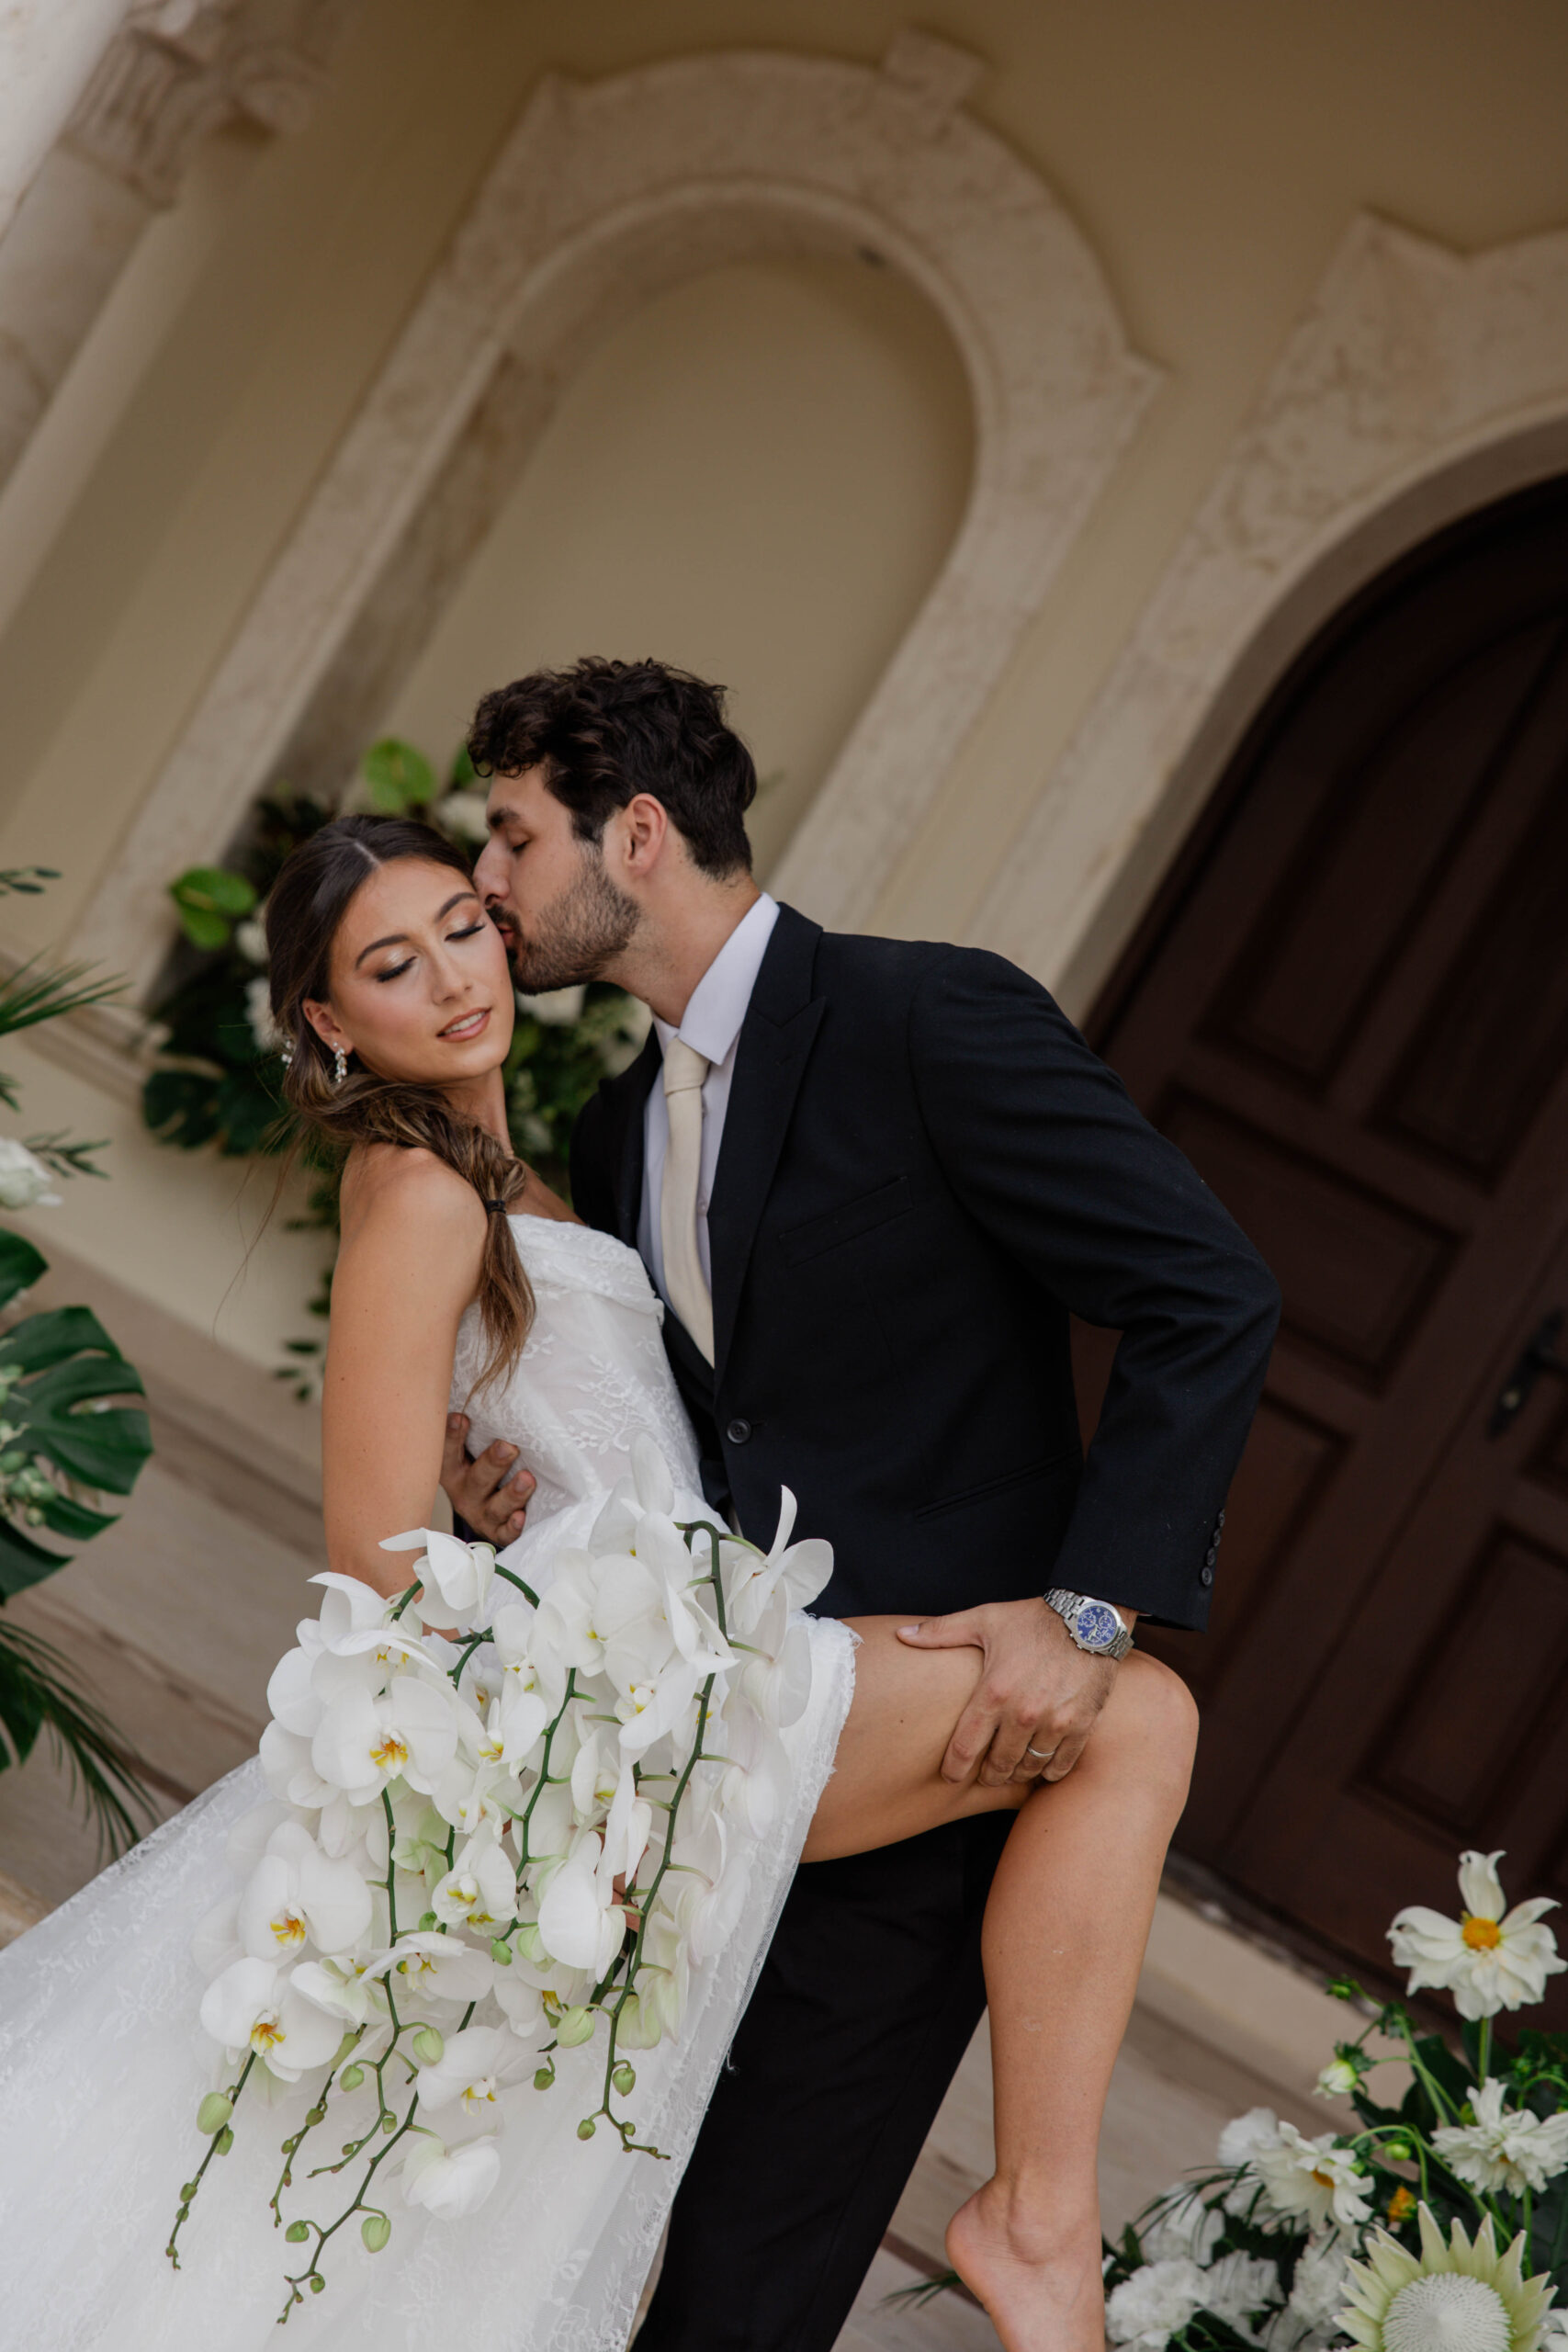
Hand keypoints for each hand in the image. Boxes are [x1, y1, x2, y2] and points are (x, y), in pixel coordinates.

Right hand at [440, 1413, 535, 1547]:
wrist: (485, 1511)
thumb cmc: (481, 1465)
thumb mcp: (471, 1445)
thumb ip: (477, 1421)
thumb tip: (489, 1373)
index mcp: (452, 1468)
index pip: (448, 1451)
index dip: (452, 1435)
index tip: (462, 1416)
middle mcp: (463, 1491)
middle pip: (476, 1479)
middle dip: (493, 1463)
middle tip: (509, 1447)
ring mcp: (481, 1513)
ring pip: (494, 1507)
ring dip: (511, 1494)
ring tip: (527, 1479)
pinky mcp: (498, 1532)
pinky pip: (505, 1533)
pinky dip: (513, 1526)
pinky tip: (522, 1517)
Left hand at [896, 1597, 1125, 1786]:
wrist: (1089, 1616)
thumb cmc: (1031, 1619)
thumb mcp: (984, 1620)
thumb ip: (940, 1632)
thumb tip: (901, 1636)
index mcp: (994, 1691)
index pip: (966, 1746)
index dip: (954, 1768)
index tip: (950, 1776)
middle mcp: (1023, 1713)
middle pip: (999, 1765)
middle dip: (989, 1774)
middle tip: (985, 1774)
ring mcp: (1054, 1722)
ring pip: (1029, 1768)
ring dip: (1018, 1773)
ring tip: (1012, 1768)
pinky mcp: (1081, 1725)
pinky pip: (1061, 1764)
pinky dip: (1049, 1771)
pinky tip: (1042, 1766)